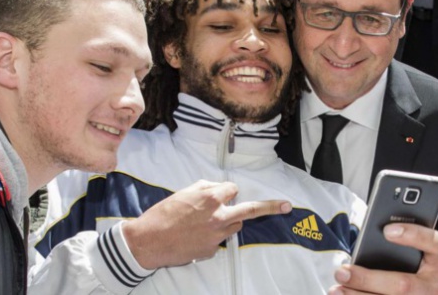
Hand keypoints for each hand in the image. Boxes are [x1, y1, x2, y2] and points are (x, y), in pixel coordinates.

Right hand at [121, 180, 291, 268]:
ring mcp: (217, 235)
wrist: (150, 240)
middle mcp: (219, 216)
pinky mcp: (212, 250)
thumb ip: (206, 188)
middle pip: (250, 209)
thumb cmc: (164, 213)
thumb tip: (221, 189)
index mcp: (211, 197)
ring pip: (235, 225)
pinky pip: (220, 239)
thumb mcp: (184, 192)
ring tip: (204, 223)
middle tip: (287, 206)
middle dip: (270, 206)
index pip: (232, 189)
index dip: (227, 191)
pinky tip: (195, 236)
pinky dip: (213, 236)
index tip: (226, 193)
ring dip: (229, 221)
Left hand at [330, 224, 437, 294]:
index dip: (414, 235)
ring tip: (337, 290)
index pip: (435, 244)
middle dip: (367, 279)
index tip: (388, 230)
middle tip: (342, 272)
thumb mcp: (422, 263)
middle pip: (403, 284)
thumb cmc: (424, 280)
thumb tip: (364, 248)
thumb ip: (402, 252)